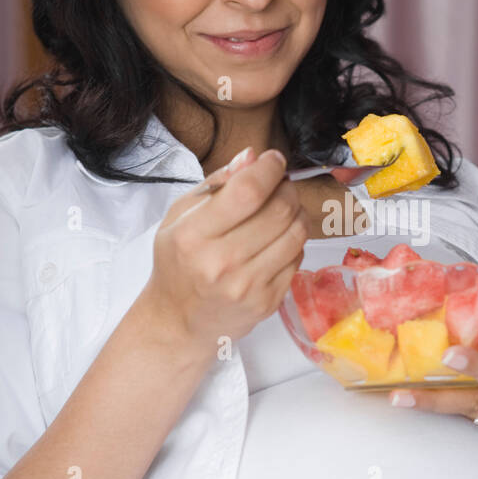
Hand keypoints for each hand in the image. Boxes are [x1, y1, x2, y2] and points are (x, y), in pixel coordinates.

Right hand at [138, 146, 308, 360]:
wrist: (179, 320)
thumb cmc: (179, 263)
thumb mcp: (180, 217)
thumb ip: (216, 184)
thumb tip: (251, 158)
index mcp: (193, 236)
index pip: (247, 191)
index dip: (269, 169)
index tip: (273, 160)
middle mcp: (221, 263)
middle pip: (279, 210)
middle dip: (286, 188)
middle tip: (280, 185)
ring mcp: (247, 286)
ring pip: (296, 233)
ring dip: (296, 212)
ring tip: (282, 209)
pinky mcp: (268, 302)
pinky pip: (298, 258)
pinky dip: (294, 241)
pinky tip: (277, 239)